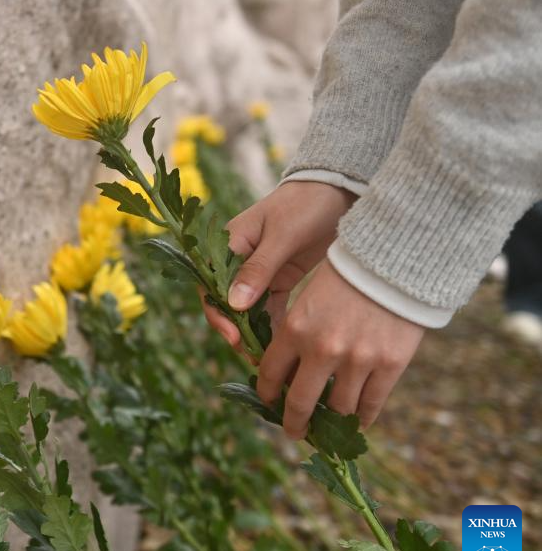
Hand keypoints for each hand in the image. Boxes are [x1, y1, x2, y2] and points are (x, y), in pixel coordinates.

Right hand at [202, 181, 356, 347]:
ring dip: (256, 334)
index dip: (219, 315)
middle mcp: (238, 261)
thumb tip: (234, 305)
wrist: (339, 190)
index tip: (235, 338)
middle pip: (227, 304)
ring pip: (249, 311)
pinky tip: (284, 347)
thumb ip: (258, 270)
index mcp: (228, 245)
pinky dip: (275, 327)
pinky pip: (270, 310)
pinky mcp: (279, 279)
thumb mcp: (282, 236)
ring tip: (270, 360)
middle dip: (238, 332)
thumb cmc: (306, 205)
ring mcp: (259, 272)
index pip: (211, 286)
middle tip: (255, 358)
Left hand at [257, 260, 425, 437]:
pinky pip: (372, 404)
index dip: (267, 393)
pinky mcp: (390, 364)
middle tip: (294, 432)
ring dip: (331, 422)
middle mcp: (323, 349)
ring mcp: (358, 360)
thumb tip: (285, 368)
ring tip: (329, 428)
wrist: (395, 258)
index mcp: (295, 328)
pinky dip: (363, 418)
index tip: (268, 402)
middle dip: (294, 423)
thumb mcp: (309, 296)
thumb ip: (296, 332)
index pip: (271, 374)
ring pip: (339, 409)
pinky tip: (358, 422)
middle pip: (301, 403)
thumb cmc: (347, 272)